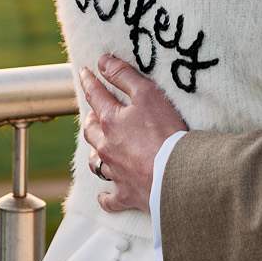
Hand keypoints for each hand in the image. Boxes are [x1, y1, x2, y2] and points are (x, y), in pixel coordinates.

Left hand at [78, 54, 188, 214]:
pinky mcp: (126, 194)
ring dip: (95, 152)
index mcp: (111, 121)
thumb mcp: (148, 94)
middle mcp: (107, 147)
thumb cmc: (165, 133)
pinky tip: (104, 195)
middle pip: (91, 131)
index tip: (85, 72)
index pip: (95, 96)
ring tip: (96, 147)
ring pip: (96, 161)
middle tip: (92, 113)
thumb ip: (124, 76)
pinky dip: (106, 196)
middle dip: (90, 119)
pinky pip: (110, 198)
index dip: (89, 81)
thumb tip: (102, 62)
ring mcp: (115, 172)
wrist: (176, 175)